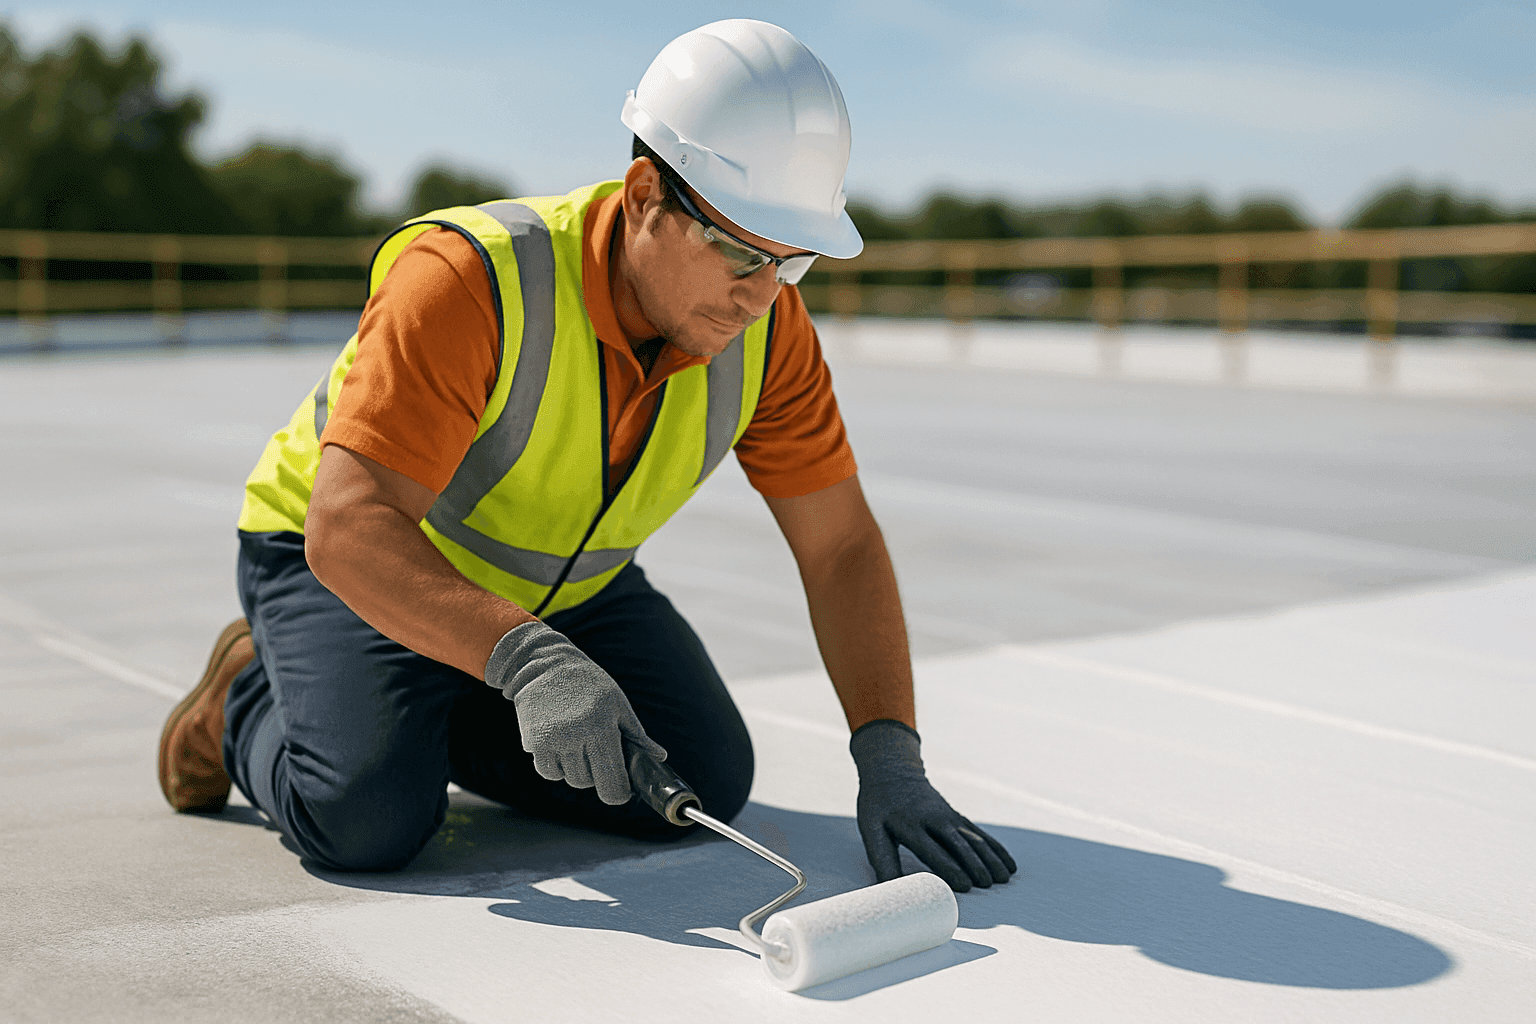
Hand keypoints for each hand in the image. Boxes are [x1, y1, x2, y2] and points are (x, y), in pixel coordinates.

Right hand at [485, 621, 666, 805]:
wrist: (543, 664)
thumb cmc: (587, 683)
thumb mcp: (618, 703)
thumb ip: (637, 736)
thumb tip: (659, 758)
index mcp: (602, 727)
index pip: (612, 783)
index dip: (620, 792)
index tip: (622, 789)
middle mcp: (576, 737)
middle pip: (589, 783)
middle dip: (597, 776)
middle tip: (598, 754)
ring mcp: (552, 741)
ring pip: (569, 779)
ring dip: (576, 770)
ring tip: (578, 743)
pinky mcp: (533, 743)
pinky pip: (549, 772)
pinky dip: (556, 767)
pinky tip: (560, 745)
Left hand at [850, 719, 1016, 891]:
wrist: (893, 772)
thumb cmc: (878, 806)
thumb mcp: (872, 829)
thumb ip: (881, 859)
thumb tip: (889, 891)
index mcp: (910, 825)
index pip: (932, 849)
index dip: (949, 868)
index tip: (964, 886)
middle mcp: (934, 820)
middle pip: (958, 844)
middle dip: (974, 864)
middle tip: (987, 884)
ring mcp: (949, 817)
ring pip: (973, 839)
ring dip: (990, 858)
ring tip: (1003, 879)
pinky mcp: (957, 817)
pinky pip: (980, 834)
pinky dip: (995, 849)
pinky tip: (1009, 865)